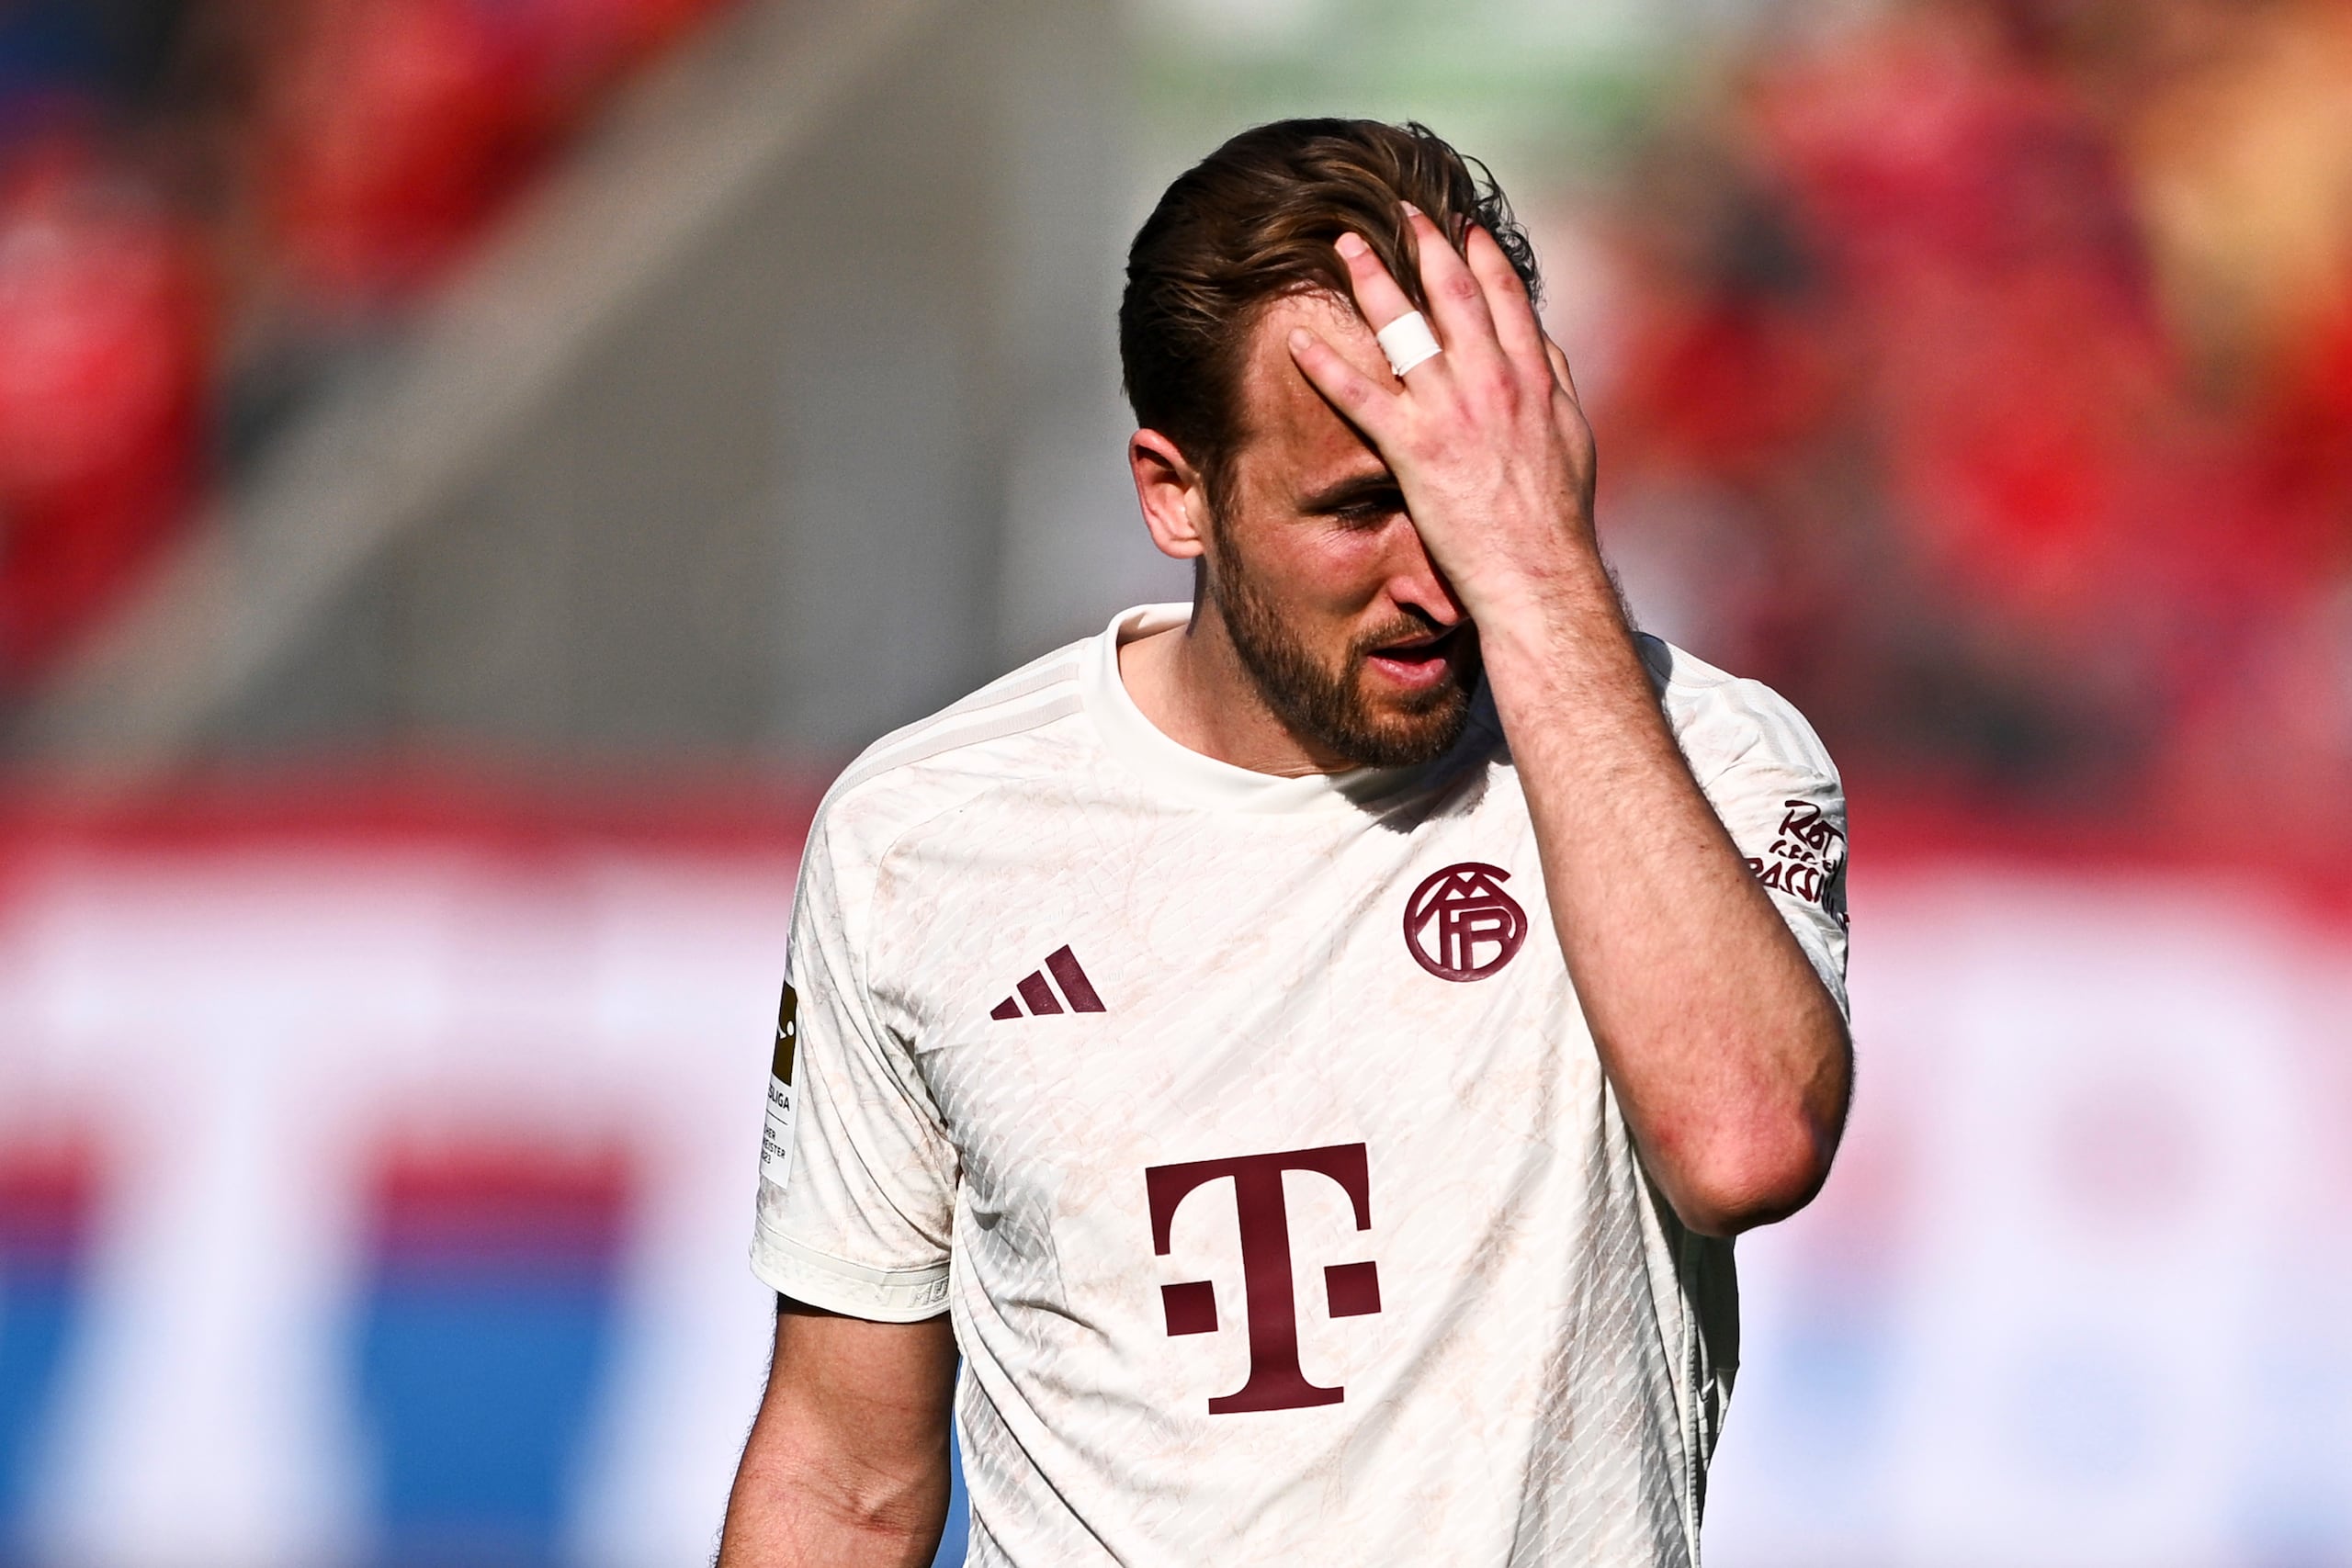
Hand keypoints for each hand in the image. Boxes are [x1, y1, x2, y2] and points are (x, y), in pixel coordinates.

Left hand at [1284, 205, 1600, 630]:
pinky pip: (1359, 396)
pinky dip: (1324, 364)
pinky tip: (1295, 340)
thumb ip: (1555, 382)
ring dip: (1372, 280)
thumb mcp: (1573, 436)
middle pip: (1452, 295)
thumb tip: (1541, 343)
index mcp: (1530, 377)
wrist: (1539, 569)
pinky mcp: (1414, 447)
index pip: (1504, 299)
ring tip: (1346, 247)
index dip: (1480, 257)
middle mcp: (1491, 381)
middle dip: (1424, 245)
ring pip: (1404, 328)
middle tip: (1398, 212)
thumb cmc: (1557, 514)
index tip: (1462, 227)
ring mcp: (1450, 411)